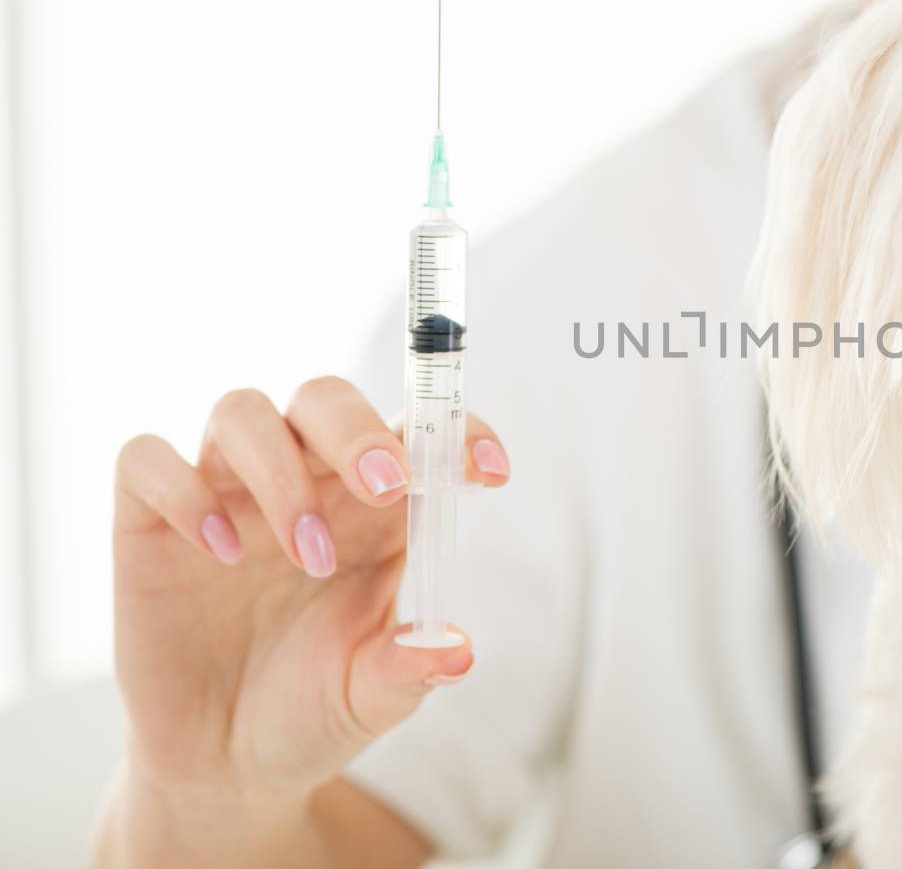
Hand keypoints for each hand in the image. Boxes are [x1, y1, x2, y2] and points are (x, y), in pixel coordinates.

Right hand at [111, 376, 509, 802]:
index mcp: (374, 509)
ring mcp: (225, 494)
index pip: (417, 434)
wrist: (224, 767)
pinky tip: (218, 552)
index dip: (456, 432)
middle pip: (324, 399)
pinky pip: (147, 460)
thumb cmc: (313, 709)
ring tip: (306, 553)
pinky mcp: (151, 523)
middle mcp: (303, 482)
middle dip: (358, 431)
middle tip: (386, 487)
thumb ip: (409, 668)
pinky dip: (181, 490)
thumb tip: (458, 651)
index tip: (490, 471)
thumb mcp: (370, 698)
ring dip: (279, 471)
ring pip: (242, 412)